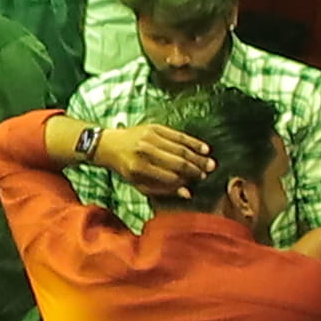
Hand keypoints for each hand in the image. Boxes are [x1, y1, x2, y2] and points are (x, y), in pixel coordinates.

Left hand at [92, 120, 220, 196]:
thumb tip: (188, 193)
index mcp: (139, 168)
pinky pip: (178, 135)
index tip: (199, 180)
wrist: (109, 145)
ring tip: (210, 162)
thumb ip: (163, 190)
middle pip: (177, 161)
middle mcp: (145, 152)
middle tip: (210, 171)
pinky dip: (192, 142)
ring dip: (198, 156)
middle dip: (196, 167)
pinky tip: (204, 148)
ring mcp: (150, 138)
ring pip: (180, 148)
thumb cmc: (127, 168)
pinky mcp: (154, 127)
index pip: (170, 176)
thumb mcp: (139, 184)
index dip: (187, 179)